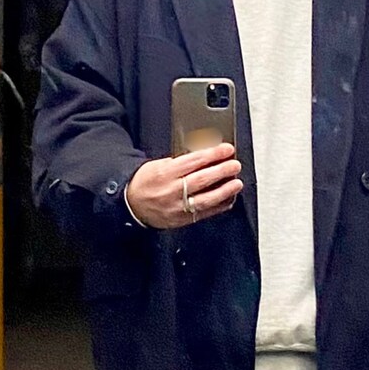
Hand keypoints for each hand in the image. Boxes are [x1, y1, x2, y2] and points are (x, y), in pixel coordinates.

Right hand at [125, 143, 242, 229]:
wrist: (131, 205)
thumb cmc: (145, 182)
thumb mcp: (158, 165)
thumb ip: (180, 161)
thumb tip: (205, 157)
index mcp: (165, 173)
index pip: (194, 161)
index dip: (213, 154)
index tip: (227, 150)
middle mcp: (172, 191)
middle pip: (202, 180)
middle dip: (222, 171)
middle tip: (235, 165)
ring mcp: (177, 207)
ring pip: (206, 199)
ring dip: (224, 191)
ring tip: (236, 183)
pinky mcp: (181, 220)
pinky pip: (204, 213)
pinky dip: (218, 207)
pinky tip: (228, 200)